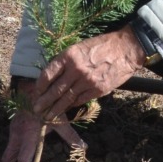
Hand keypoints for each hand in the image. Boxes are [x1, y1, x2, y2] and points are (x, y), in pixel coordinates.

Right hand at [1, 107, 84, 161]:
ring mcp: (12, 132)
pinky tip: (21, 157)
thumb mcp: (61, 121)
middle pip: (8, 160)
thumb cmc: (48, 105)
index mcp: (29, 136)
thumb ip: (71, 136)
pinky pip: (9, 145)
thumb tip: (84, 147)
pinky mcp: (12, 128)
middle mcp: (18, 135)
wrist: (32, 88)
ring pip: (7, 153)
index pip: (24, 160)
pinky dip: (13, 154)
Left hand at [28, 25, 145, 122]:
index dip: (40, 86)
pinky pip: (81, 100)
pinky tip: (66, 109)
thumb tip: (54, 75)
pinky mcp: (98, 90)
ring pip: (67, 99)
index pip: (48, 74)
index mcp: (69, 55)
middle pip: (55, 90)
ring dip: (56, 109)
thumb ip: (66, 60)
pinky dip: (72, 105)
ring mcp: (87, 81)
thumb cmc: (102, 45)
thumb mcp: (80, 47)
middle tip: (36, 110)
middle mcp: (76, 69)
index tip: (36, 92)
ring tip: (48, 116)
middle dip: (44, 101)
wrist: (126, 49)